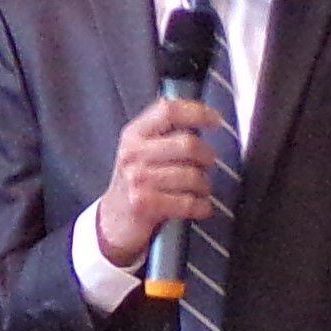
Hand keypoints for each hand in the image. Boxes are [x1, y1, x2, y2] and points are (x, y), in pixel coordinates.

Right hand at [90, 92, 228, 267]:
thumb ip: (166, 132)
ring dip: (204, 185)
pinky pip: (188, 202)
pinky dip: (201, 206)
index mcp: (134, 133)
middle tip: (208, 163)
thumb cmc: (138, 181)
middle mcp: (133, 153)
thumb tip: (205, 118)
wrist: (114, 220)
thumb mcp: (141, 150)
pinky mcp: (144, 204)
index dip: (197, 112)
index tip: (216, 120)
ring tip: (201, 188)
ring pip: (192, 175)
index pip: (168, 111)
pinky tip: (200, 206)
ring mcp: (137, 179)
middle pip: (187, 144)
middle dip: (207, 156)